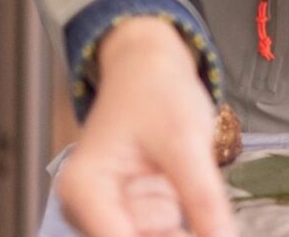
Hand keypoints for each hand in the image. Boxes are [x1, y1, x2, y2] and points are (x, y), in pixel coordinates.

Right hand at [55, 18, 235, 236]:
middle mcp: (87, 210)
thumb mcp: (186, 141)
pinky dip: (183, 222)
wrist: (149, 68)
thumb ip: (203, 198)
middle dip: (175, 233)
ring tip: (186, 180)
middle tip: (203, 204)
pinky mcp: (131, 214)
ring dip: (181, 227)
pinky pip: (161, 232)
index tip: (195, 231)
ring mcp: (108, 214)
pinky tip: (189, 195)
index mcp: (85, 190)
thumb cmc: (157, 93)